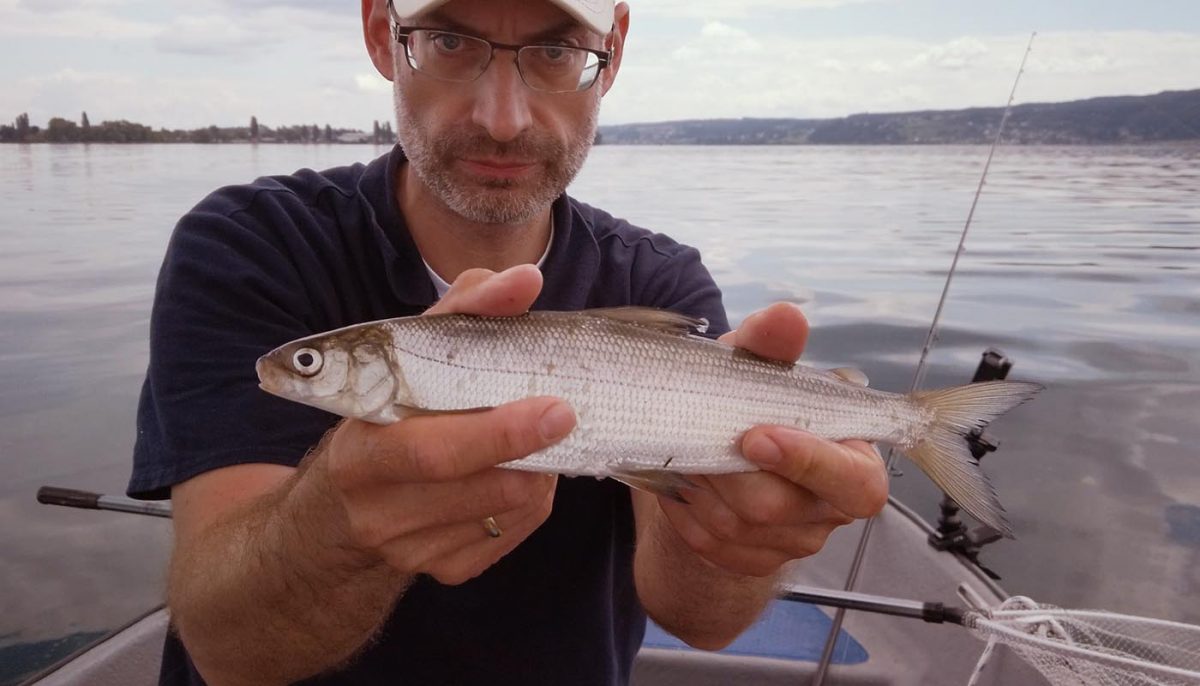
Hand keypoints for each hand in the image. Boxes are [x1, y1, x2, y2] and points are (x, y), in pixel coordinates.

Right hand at [320, 265, 573, 584]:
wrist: (338, 512)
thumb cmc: (384, 414)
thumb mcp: (407, 356)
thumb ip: (463, 312)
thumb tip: (523, 280)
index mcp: (360, 448)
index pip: (432, 448)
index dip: (499, 430)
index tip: (555, 406)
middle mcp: (376, 508)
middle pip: (470, 484)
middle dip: (526, 449)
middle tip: (566, 416)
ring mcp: (409, 547)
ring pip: (502, 510)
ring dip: (536, 472)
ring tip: (536, 440)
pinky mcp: (442, 570)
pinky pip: (509, 535)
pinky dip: (529, 503)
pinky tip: (517, 473)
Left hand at [656, 303, 888, 576]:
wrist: (710, 459)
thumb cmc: (746, 408)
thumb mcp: (753, 369)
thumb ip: (770, 344)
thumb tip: (787, 317)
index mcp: (851, 462)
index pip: (856, 483)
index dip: (809, 463)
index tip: (756, 435)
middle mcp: (826, 510)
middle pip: (778, 507)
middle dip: (727, 472)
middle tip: (699, 438)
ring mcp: (788, 542)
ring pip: (735, 527)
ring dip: (700, 486)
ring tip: (685, 452)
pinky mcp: (748, 560)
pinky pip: (708, 544)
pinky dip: (683, 510)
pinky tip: (679, 482)